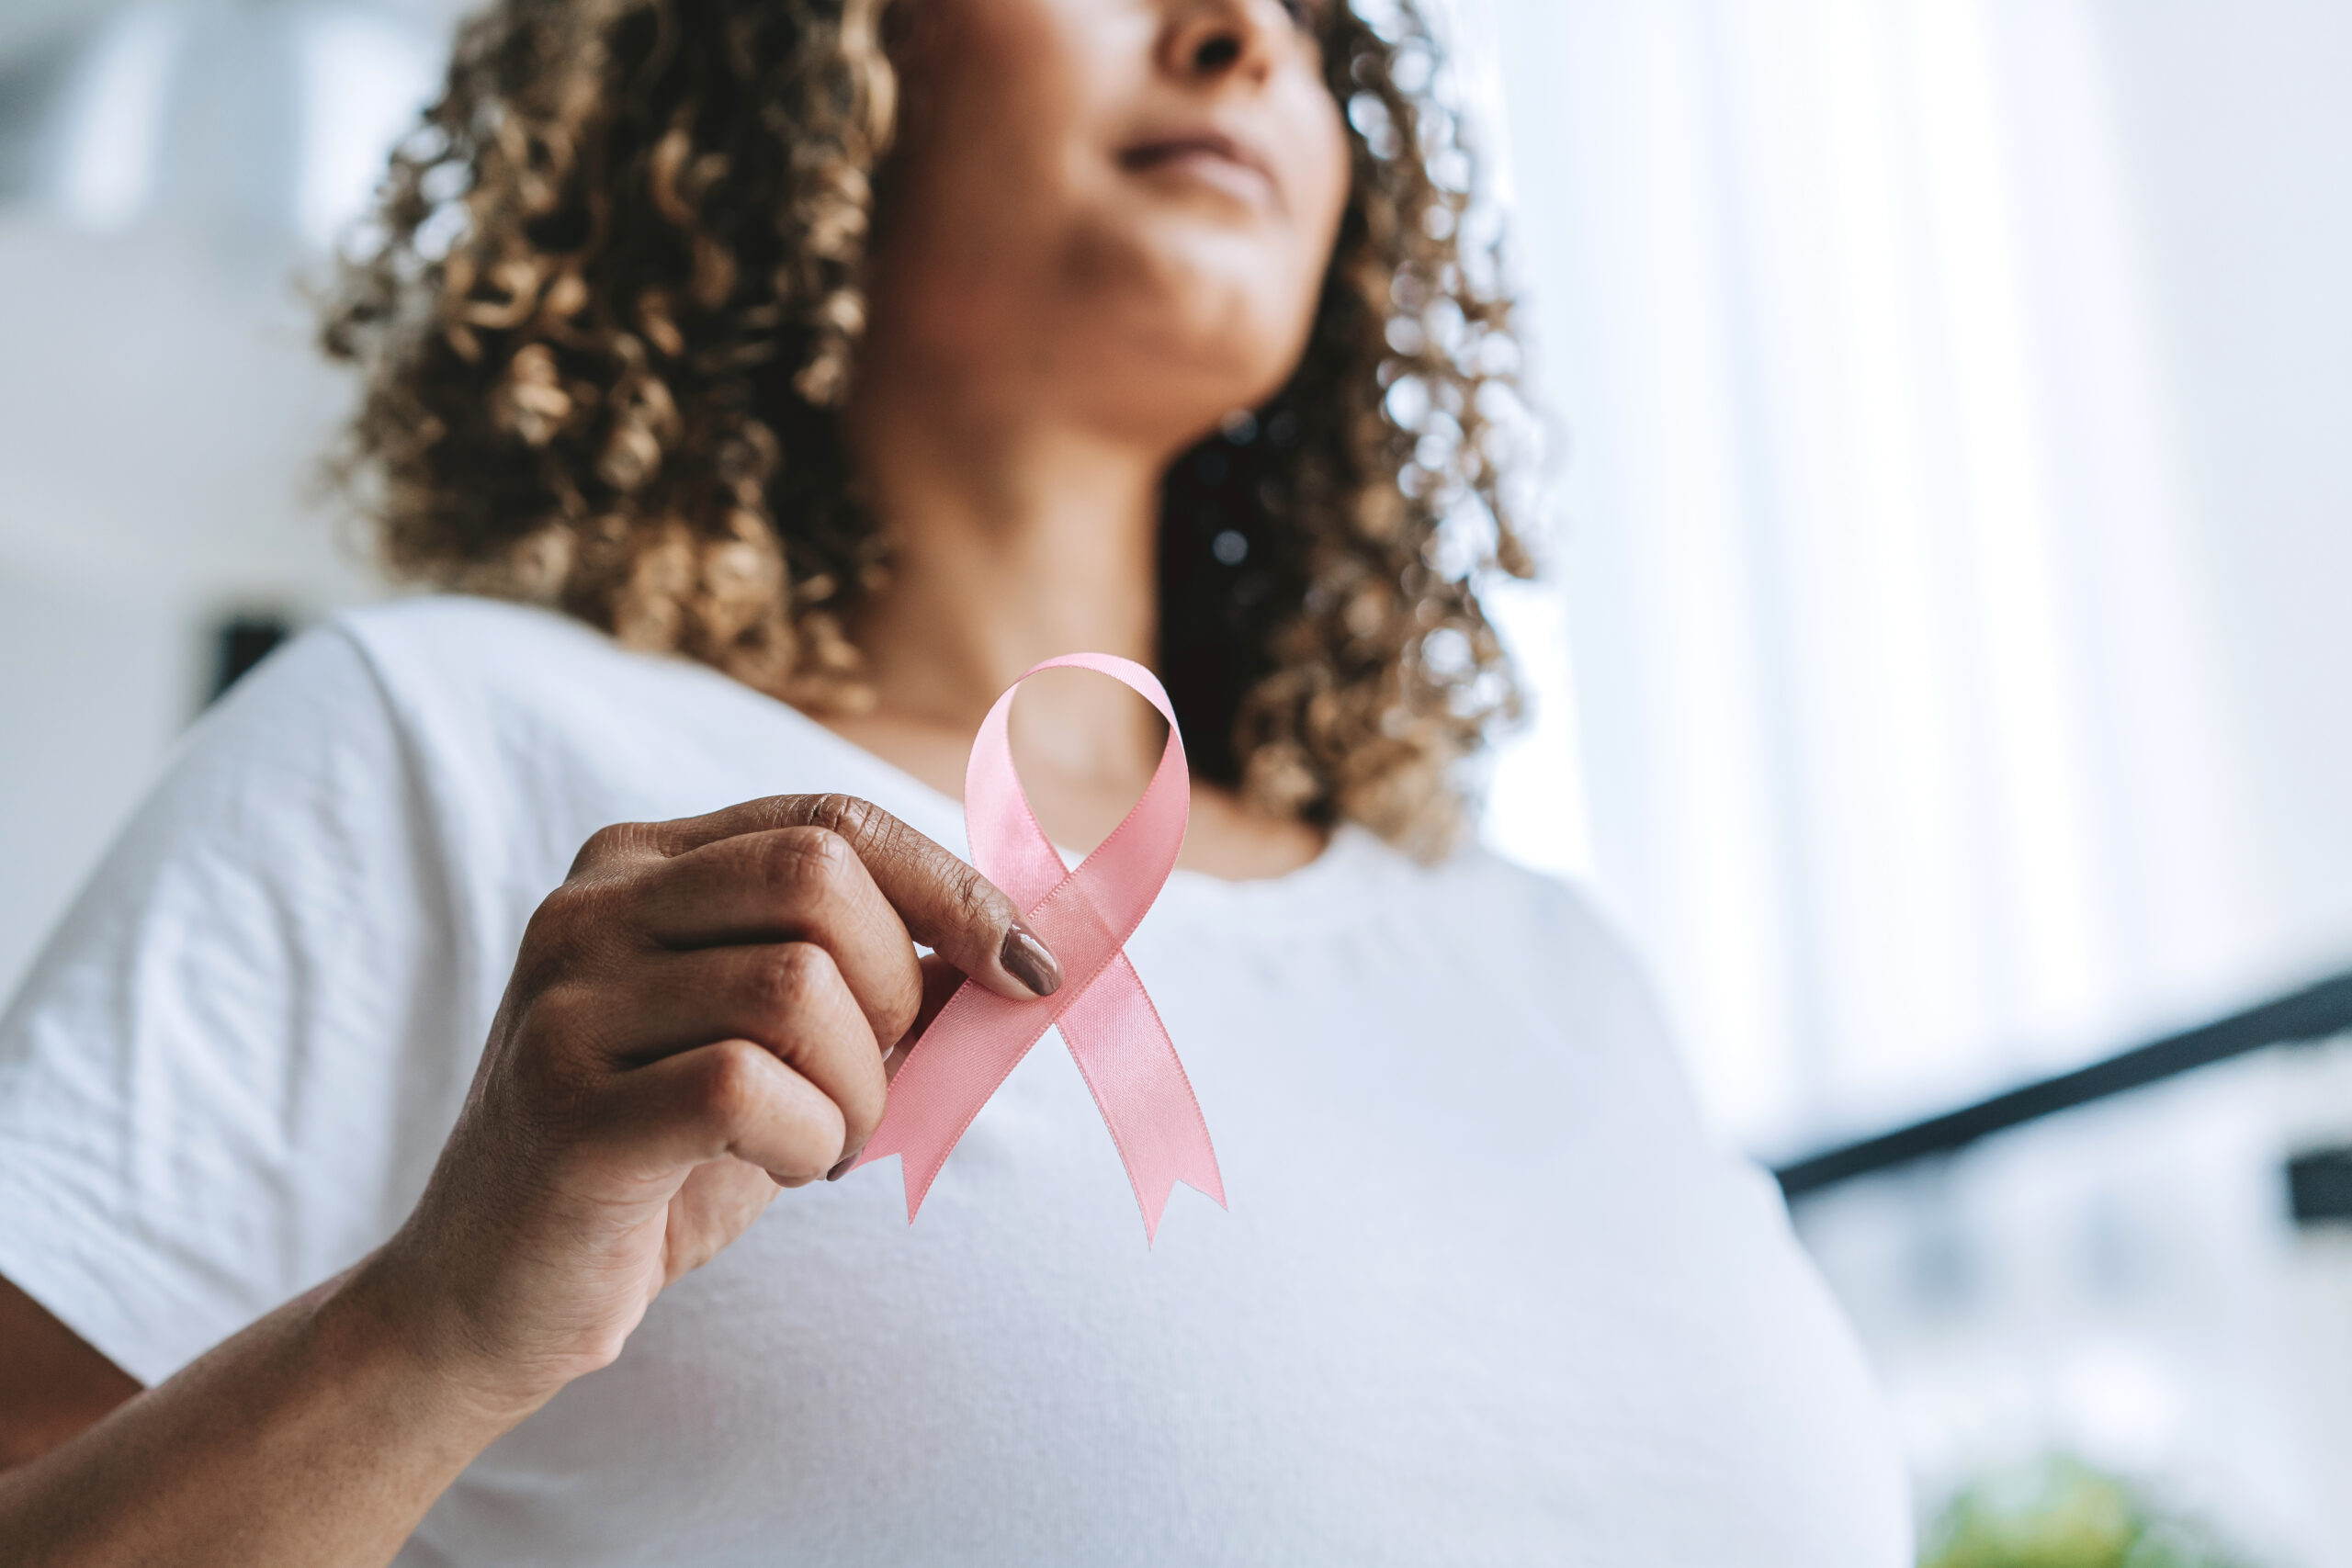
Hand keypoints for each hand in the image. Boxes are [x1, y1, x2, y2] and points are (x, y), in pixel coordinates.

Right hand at [352, 794, 1061, 1419]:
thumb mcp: (784, 1052)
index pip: (832, 821)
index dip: (954, 889)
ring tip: (823, 1141)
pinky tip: (781, 1169)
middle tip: (875, 1085)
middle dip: (899, 991)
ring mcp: (566, 1000)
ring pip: (796, 985)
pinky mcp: (564, 1104)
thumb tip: (1030, 953)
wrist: (490, 1295)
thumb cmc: (663, 1162)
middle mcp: (591, 906)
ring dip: (857, 1088)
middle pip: (821, 877)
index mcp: (643, 864)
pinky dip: (808, 1140)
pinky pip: (747, 1087)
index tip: (1032, 969)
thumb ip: (884, 988)